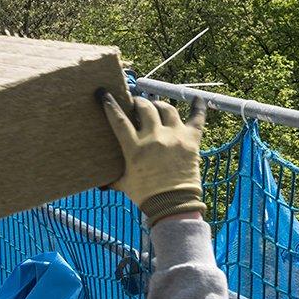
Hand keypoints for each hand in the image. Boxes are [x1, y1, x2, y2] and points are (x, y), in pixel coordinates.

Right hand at [100, 90, 206, 226]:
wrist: (174, 204)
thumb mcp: (124, 183)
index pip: (119, 119)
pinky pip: (197, 118)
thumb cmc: (146, 195)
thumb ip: (112, 179)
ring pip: (166, 108)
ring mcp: (174, 137)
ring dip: (158, 104)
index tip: (104, 93)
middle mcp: (154, 138)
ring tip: (155, 106)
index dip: (110, 104)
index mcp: (135, 148)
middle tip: (135, 103)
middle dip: (138, 101)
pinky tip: (197, 99)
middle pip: (145, 107)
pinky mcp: (191, 140)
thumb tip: (99, 185)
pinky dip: (198, 107)